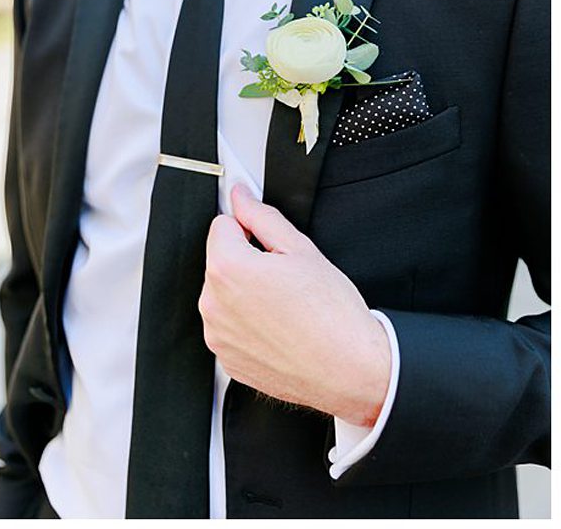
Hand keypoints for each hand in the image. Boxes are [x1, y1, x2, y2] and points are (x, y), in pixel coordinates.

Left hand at [200, 185, 391, 426]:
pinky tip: (279, 334)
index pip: (222, 225)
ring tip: (284, 312)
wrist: (356, 373)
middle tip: (286, 286)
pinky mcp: (228, 360)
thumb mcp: (302, 250)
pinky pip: (230, 330)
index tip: (271, 252)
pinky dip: (248, 329)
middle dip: (246, 265)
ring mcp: (219, 336)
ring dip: (244, 298)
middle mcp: (213, 303)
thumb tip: (240, 196)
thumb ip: (261, 216)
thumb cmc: (335, 317)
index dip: (250, 233)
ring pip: (224, 297)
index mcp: (227, 267)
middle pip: (221, 262)